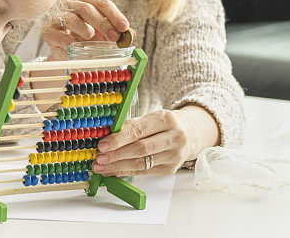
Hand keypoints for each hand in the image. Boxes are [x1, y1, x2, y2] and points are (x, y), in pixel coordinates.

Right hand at [42, 0, 130, 56]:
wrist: (65, 53)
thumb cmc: (85, 39)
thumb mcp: (103, 35)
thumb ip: (116, 33)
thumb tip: (132, 34)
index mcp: (86, 1)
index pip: (101, 3)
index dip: (114, 14)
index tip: (124, 27)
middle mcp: (70, 5)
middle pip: (87, 8)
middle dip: (103, 23)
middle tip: (114, 37)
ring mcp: (57, 16)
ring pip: (72, 18)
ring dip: (86, 31)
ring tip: (94, 40)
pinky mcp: (48, 30)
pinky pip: (60, 34)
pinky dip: (71, 41)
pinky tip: (78, 46)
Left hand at [90, 106, 219, 175]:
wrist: (190, 133)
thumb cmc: (163, 124)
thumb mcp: (150, 117)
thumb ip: (130, 126)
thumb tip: (106, 137)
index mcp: (166, 119)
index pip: (138, 131)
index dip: (118, 139)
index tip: (102, 145)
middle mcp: (174, 138)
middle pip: (140, 149)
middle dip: (116, 155)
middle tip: (98, 158)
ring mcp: (174, 156)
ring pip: (141, 164)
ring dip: (118, 167)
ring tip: (101, 167)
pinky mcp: (170, 169)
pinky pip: (143, 172)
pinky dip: (125, 172)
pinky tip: (112, 171)